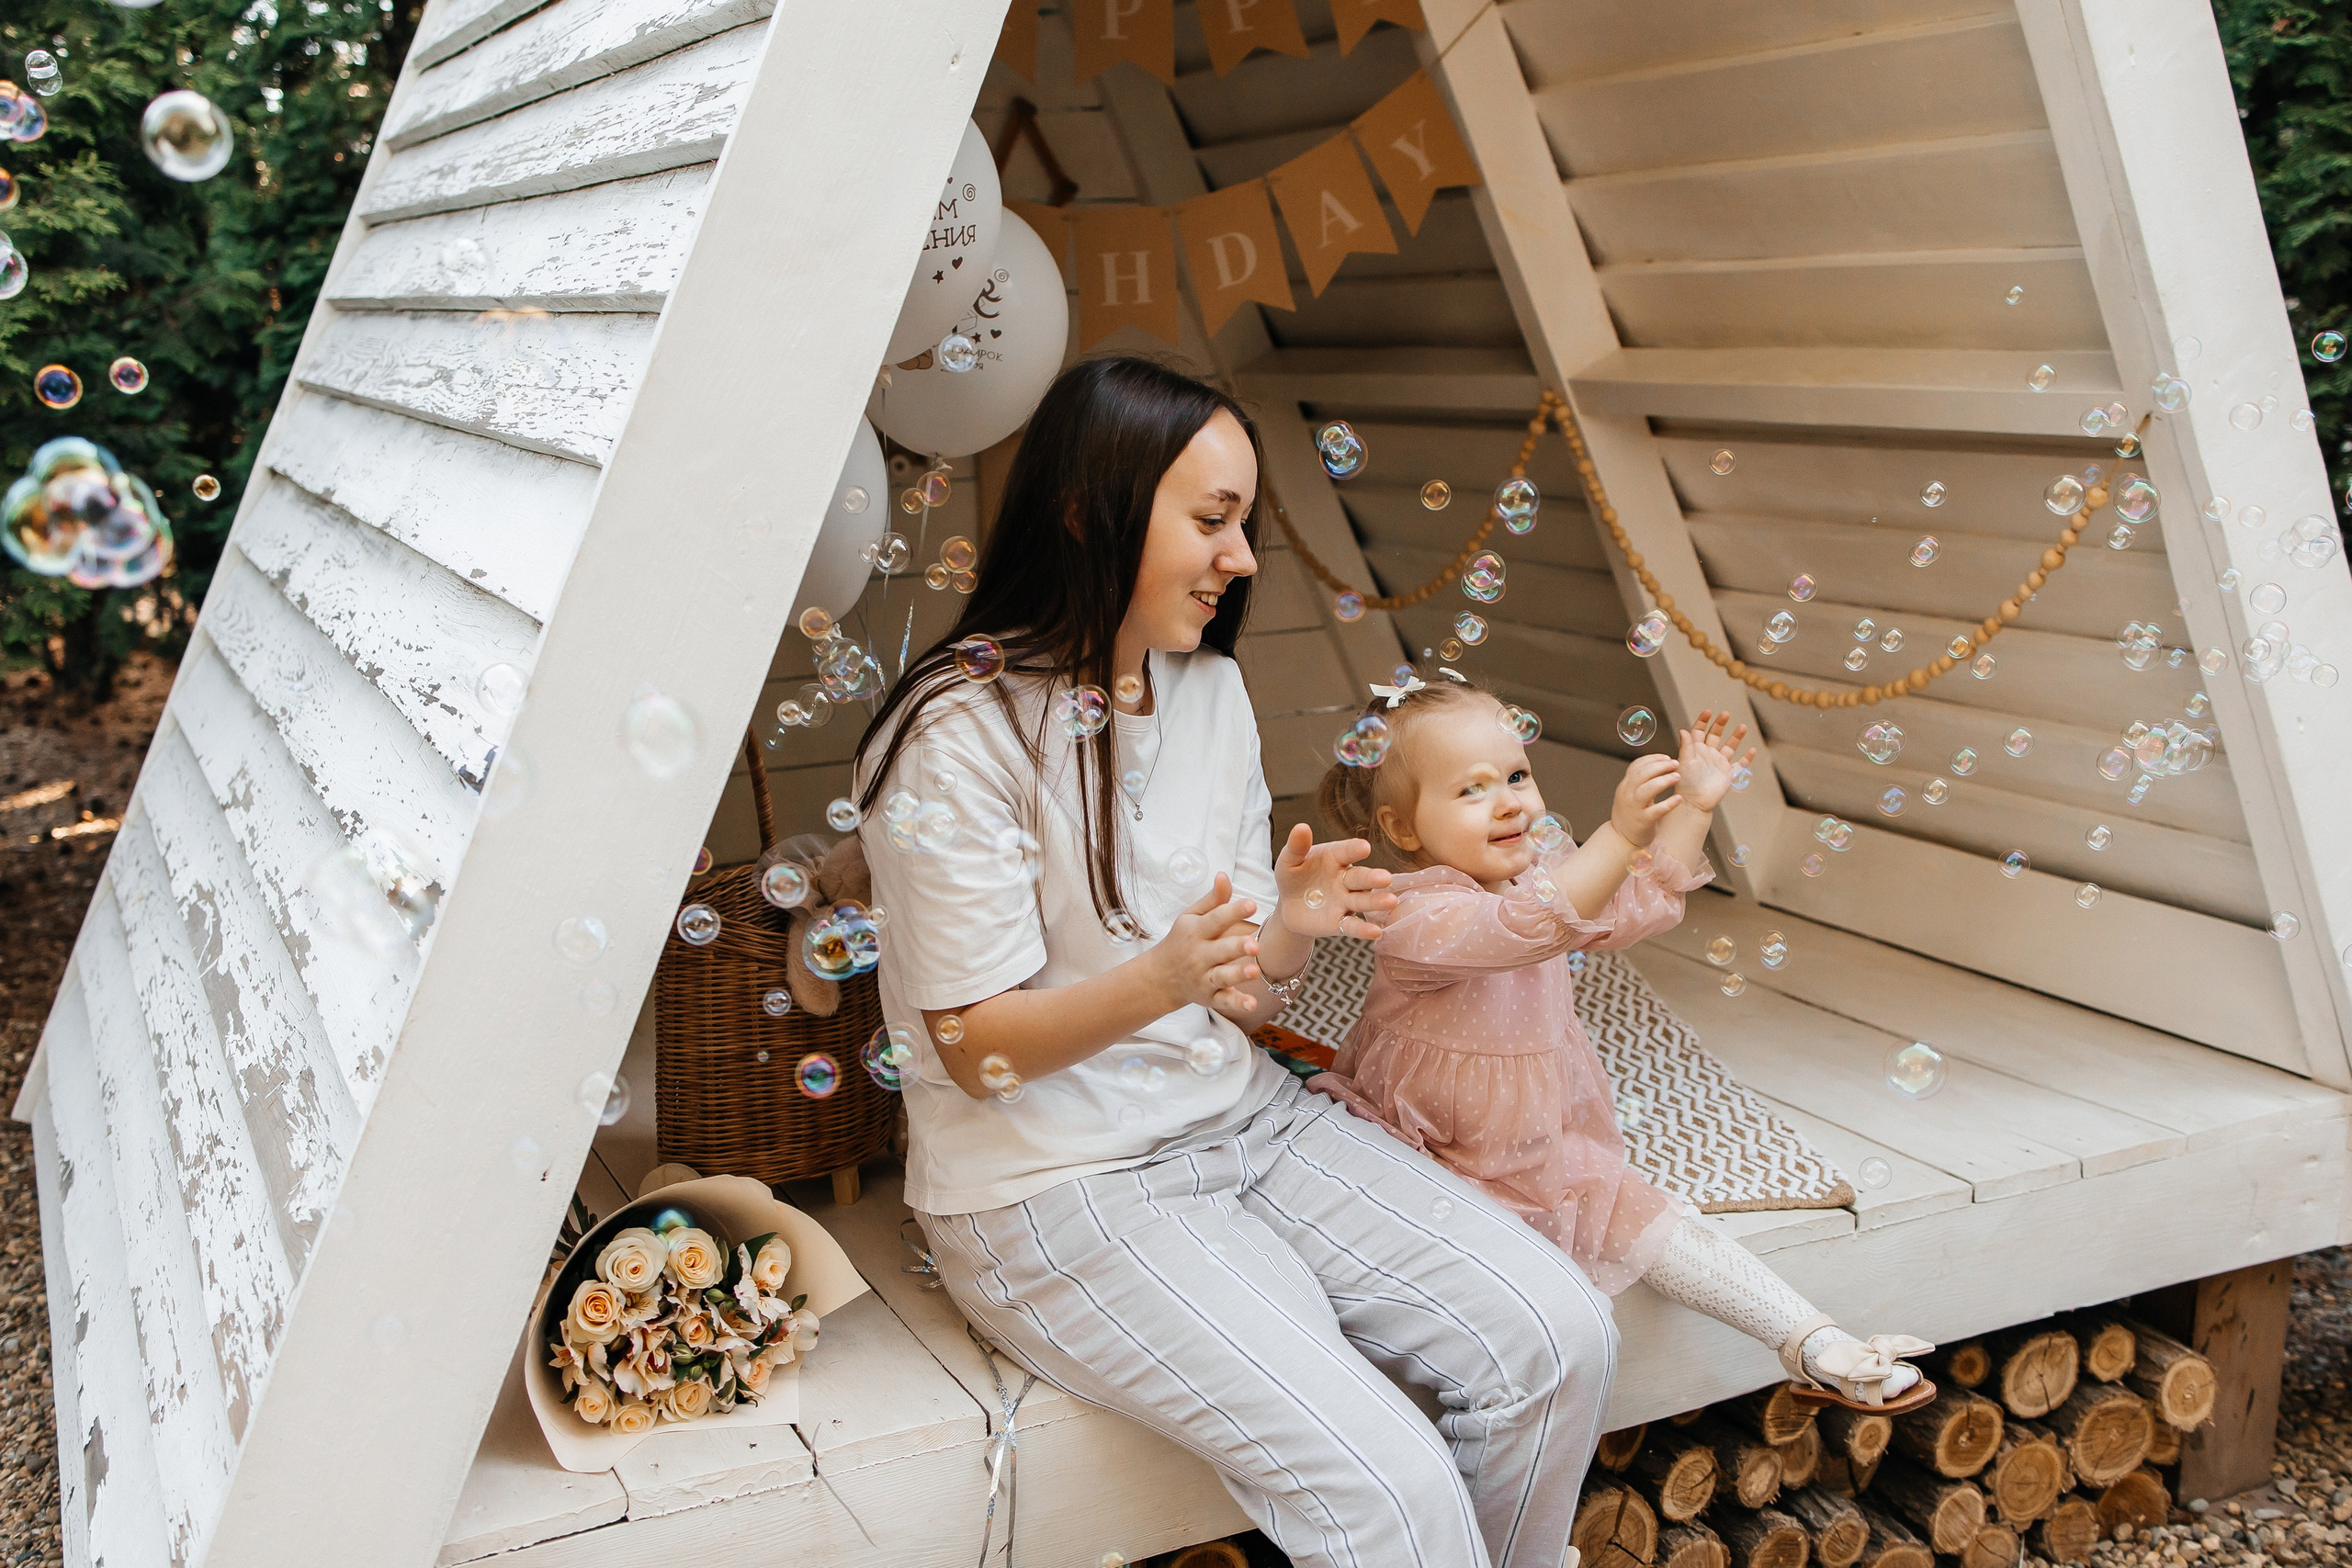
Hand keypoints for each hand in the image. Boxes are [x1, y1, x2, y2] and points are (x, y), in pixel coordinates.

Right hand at [1146, 873, 1264, 1014]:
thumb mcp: (1191, 917)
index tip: (1251, 904)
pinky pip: (1224, 1001)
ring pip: (1222, 976)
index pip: (1215, 920)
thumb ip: (1212, 899)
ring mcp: (1204, 978)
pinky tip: (1251, 1004)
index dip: (1233, 911)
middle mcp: (1199, 955)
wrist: (1160, 977)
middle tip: (1255, 944)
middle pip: (1220, 951)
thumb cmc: (1182, 940)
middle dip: (1237, 947)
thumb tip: (1224, 874)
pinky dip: (1237, 1004)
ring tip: (1254, 970)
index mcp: (1196, 931)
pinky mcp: (1209, 997)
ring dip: (1238, 974)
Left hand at [1274, 824, 1395, 940]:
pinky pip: (1352, 926)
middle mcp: (1345, 879)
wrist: (1289, 906)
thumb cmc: (1293, 876)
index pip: (1347, 851)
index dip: (1355, 849)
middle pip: (1361, 878)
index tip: (1364, 847)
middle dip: (1373, 878)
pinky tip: (1376, 931)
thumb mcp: (1289, 861)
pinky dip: (1363, 929)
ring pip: (1362, 901)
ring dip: (1376, 902)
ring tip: (1391, 902)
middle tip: (1385, 878)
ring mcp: (1344, 902)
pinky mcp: (1339, 923)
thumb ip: (1296, 847)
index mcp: (1335, 858)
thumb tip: (1301, 827)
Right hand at [1611, 754, 1680, 847]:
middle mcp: (1627, 795)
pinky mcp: (1643, 821)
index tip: (1667, 757)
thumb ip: (1640, 781)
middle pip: (1642, 774)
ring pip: (1647, 789)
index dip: (1652, 759)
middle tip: (1675, 764)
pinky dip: (1669, 803)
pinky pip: (1656, 811)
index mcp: (1625, 786)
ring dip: (1664, 781)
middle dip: (1660, 766)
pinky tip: (1679, 799)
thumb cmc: (1631, 814)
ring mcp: (1634, 808)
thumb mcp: (1631, 794)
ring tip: (1677, 777)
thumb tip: (1658, 765)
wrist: (1621, 839)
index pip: (1636, 766)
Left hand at [1673, 710, 1756, 811]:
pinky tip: (1752, 750)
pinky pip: (1740, 765)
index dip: (1703, 721)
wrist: (1694, 803)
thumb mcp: (1684, 763)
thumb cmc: (1685, 784)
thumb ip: (1686, 747)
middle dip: (1720, 724)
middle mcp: (1708, 754)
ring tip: (1743, 726)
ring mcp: (1719, 763)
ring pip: (1730, 746)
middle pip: (1715, 735)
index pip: (1699, 731)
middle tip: (1726, 713)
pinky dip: (1747, 758)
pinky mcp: (1728, 774)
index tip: (1708, 711)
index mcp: (1695, 750)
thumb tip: (1683, 730)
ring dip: (1736, 737)